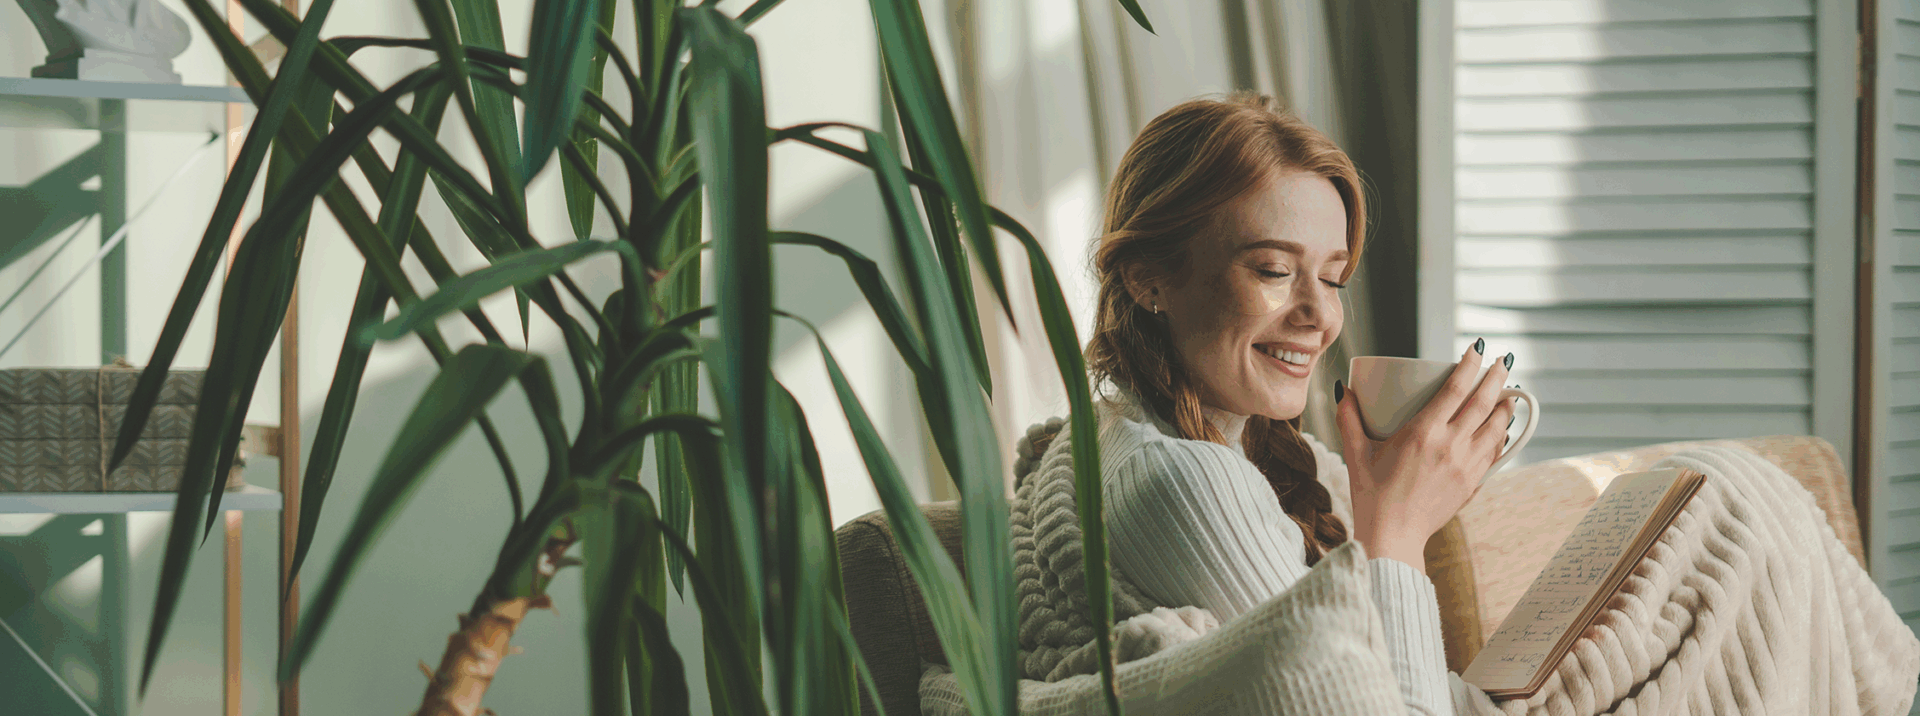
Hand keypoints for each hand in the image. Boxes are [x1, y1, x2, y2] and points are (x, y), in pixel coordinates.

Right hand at [1334, 341, 1518, 570]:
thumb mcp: (1355, 453)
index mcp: (1422, 433)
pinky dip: (1501, 436)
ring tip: (1510, 392)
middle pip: (1484, 402)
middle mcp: (1450, 446)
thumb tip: (1344, 390)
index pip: (1456, 389)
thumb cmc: (1371, 496)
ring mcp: (1466, 466)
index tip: (1476, 348)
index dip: (1469, 364)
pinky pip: (1494, 453)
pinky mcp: (1472, 484)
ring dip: (1506, 406)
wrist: (1393, 537)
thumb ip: (1349, 419)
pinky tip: (1501, 428)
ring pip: (1497, 428)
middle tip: (1502, 361)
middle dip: (1496, 377)